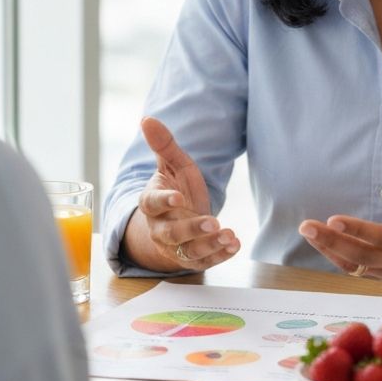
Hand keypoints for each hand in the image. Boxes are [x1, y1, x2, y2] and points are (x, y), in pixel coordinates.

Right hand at [124, 117, 239, 271]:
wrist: (178, 220)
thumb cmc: (176, 188)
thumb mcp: (173, 165)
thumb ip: (163, 145)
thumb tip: (147, 118)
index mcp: (151, 203)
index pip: (152, 203)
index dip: (164, 201)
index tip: (178, 198)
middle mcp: (160, 228)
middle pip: (171, 233)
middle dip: (192, 229)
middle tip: (213, 221)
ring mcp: (175, 247)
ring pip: (189, 251)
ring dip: (210, 245)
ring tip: (229, 235)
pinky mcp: (191, 259)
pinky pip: (205, 262)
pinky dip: (220, 256)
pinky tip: (235, 245)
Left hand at [297, 167, 381, 279]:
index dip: (359, 231)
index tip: (333, 219)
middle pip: (363, 255)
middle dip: (332, 241)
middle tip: (306, 226)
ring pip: (354, 265)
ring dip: (328, 249)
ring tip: (307, 230)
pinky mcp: (380, 274)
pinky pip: (353, 269)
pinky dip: (333, 256)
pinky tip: (317, 241)